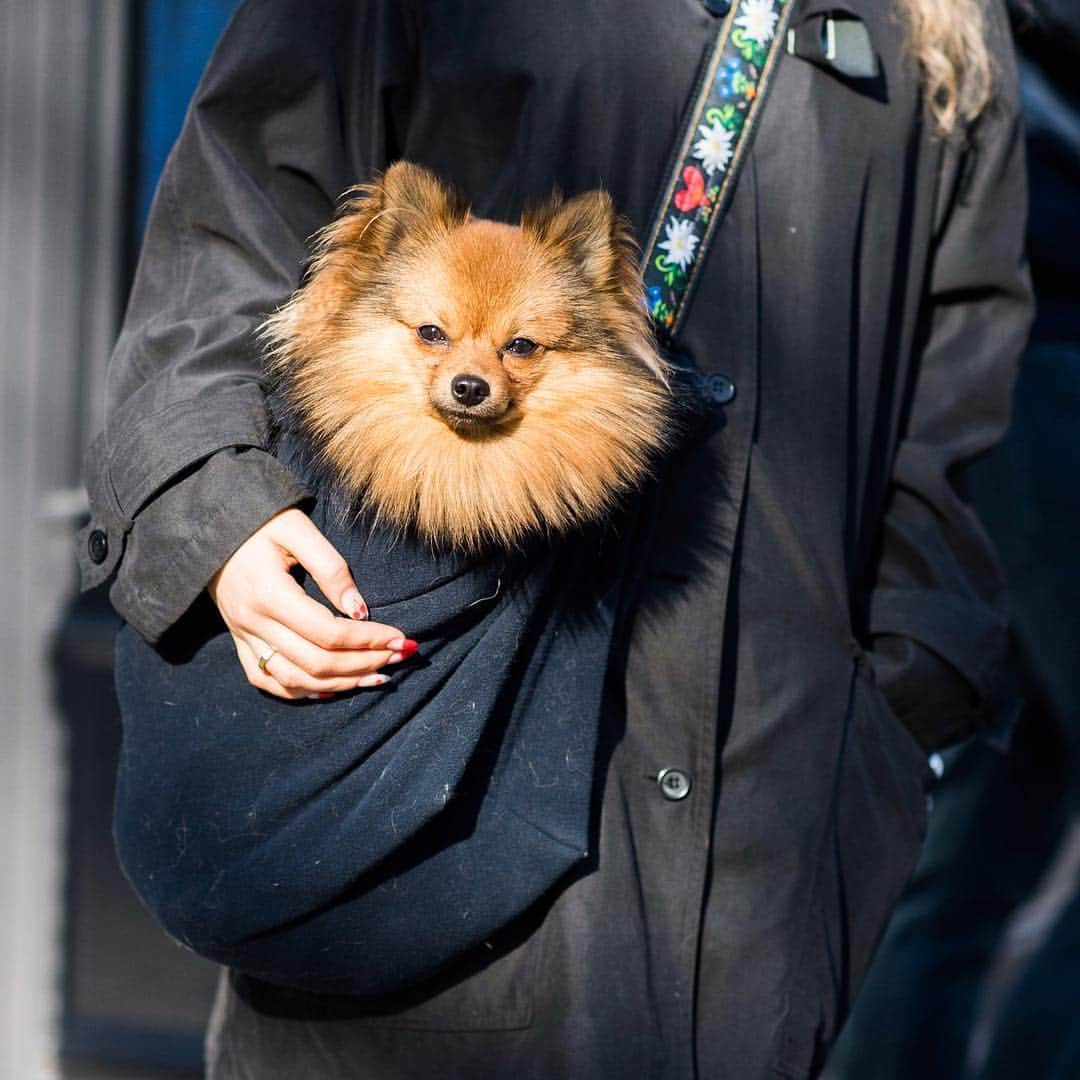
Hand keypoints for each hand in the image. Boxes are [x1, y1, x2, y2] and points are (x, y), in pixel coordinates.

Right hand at [208, 508, 416, 699]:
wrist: (210, 529)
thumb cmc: (260, 522)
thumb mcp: (297, 529)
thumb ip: (331, 568)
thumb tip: (359, 610)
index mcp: (269, 594)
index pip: (328, 633)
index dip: (369, 641)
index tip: (401, 638)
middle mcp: (253, 623)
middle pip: (317, 663)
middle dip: (365, 663)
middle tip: (399, 656)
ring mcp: (244, 637)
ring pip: (296, 680)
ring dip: (342, 683)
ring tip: (379, 676)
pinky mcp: (240, 643)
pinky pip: (269, 682)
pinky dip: (303, 692)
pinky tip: (334, 689)